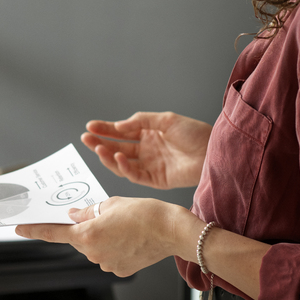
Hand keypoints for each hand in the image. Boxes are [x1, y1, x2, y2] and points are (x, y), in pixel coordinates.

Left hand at [14, 197, 182, 276]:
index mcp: (86, 235)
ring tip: (125, 227)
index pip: (53, 233)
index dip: (33, 230)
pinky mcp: (120, 270)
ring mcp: (106, 264)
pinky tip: (130, 239)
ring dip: (102, 238)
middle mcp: (93, 254)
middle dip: (86, 228)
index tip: (18, 229)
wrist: (173, 231)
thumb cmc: (145, 214)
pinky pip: (109, 257)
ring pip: (94, 248)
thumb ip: (88, 212)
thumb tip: (73, 216)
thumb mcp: (111, 204)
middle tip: (106, 217)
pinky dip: (115, 248)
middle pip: (78, 239)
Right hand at [81, 112, 211, 189]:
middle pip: (117, 148)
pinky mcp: (155, 180)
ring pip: (122, 163)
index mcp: (149, 134)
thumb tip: (118, 126)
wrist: (214, 151)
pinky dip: (124, 167)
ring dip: (108, 156)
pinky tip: (118, 157)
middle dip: (100, 143)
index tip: (90, 126)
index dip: (105, 129)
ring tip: (97, 149)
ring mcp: (150, 165)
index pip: (121, 132)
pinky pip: (134, 175)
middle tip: (85, 138)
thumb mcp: (166, 120)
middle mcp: (147, 150)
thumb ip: (141, 121)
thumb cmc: (196, 133)